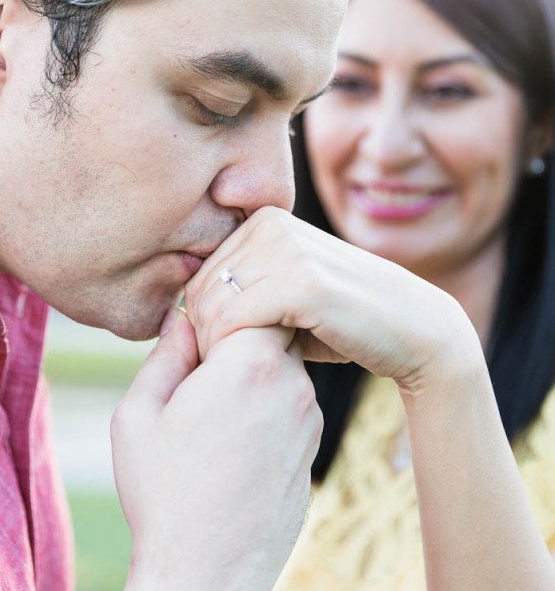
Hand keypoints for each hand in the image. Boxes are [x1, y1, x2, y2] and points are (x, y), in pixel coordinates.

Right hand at [110, 306, 321, 590]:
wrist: (202, 583)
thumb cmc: (161, 496)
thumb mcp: (138, 416)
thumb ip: (165, 356)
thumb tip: (183, 320)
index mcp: (249, 365)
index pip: (252, 300)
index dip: (220, 309)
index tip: (192, 334)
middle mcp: (292, 387)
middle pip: (272, 331)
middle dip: (238, 339)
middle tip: (197, 370)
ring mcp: (309, 423)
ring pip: (283, 371)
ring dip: (252, 377)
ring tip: (209, 417)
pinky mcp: (313, 454)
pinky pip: (290, 409)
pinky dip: (265, 411)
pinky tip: (230, 447)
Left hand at [185, 206, 481, 393]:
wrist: (411, 329)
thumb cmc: (342, 323)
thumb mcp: (283, 297)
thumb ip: (240, 293)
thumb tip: (178, 315)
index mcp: (263, 219)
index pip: (198, 275)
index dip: (201, 321)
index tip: (221, 354)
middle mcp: (270, 224)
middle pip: (198, 290)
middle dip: (207, 337)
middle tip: (231, 370)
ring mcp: (286, 248)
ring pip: (211, 306)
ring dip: (218, 348)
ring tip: (246, 370)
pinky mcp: (300, 281)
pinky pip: (234, 320)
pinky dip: (234, 350)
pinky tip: (258, 368)